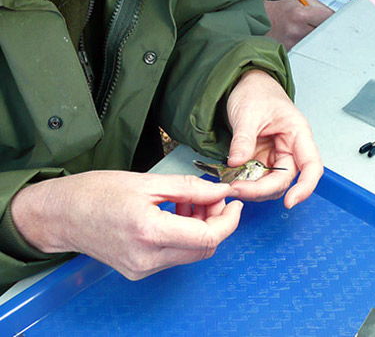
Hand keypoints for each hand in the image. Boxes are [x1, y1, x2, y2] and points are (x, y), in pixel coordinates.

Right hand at [11, 171, 242, 279]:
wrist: (62, 214)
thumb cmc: (96, 192)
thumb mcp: (147, 182)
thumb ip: (188, 189)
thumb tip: (219, 192)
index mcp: (150, 232)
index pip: (208, 238)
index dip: (229, 221)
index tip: (234, 203)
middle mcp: (147, 259)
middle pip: (203, 249)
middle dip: (216, 223)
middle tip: (212, 198)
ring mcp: (142, 269)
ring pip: (190, 253)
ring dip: (200, 229)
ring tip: (188, 202)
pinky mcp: (137, 271)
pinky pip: (172, 256)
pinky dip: (182, 236)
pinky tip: (174, 215)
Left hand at [227, 70, 322, 207]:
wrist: (245, 85)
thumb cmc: (255, 92)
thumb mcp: (247, 113)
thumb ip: (243, 139)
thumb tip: (236, 163)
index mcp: (297, 133)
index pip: (311, 166)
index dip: (305, 187)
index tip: (290, 201)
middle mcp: (290, 147)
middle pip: (285, 180)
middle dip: (262, 189)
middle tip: (238, 189)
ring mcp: (275, 155)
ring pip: (270, 183)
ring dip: (252, 189)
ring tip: (231, 184)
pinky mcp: (262, 159)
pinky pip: (257, 178)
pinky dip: (245, 182)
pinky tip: (232, 179)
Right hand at [264, 0, 333, 50]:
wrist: (261, 21)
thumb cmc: (281, 11)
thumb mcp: (301, 1)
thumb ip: (320, 8)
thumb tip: (336, 17)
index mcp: (300, 14)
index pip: (329, 19)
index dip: (335, 20)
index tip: (338, 21)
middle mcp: (296, 30)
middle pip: (325, 34)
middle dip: (327, 31)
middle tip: (325, 28)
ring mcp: (292, 44)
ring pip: (317, 44)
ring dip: (318, 39)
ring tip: (309, 32)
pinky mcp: (290, 52)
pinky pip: (307, 50)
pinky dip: (308, 46)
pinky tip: (302, 40)